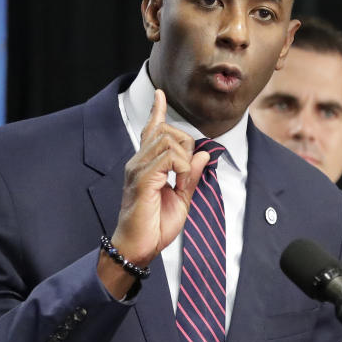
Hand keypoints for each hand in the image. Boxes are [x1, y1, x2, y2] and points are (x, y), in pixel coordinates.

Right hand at [98, 89, 209, 295]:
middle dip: (187, 147)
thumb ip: (192, 176)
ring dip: (184, 161)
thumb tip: (203, 155)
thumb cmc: (155, 227)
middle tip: (186, 177)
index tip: (160, 94)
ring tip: (181, 184)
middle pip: (167, 132)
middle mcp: (138, 162)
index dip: (157, 111)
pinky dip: (181, 170)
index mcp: (146, 165)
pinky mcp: (142, 180)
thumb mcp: (182, 199)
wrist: (138, 248)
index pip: (150, 130)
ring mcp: (137, 169)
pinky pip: (168, 159)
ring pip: (168, 141)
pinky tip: (178, 185)